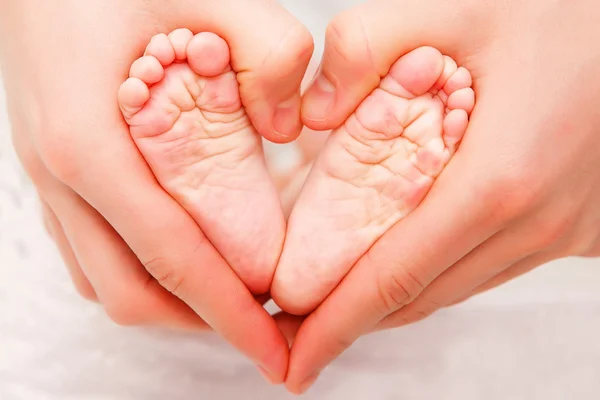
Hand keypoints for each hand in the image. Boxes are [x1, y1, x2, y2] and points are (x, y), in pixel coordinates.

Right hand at [0, 0, 312, 382]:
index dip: (229, 314)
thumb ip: (268, 54)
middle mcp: (60, 177)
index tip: (277, 353)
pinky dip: (143, 272)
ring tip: (234, 297)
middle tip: (269, 326)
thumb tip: (292, 129)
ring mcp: (47, 180)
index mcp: (90, 144)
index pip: (172, 259)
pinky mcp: (52, 171)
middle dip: (205, 323)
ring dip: (174, 302)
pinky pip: (90, 251)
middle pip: (134, 292)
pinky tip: (183, 256)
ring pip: (108, 281)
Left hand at [283, 0, 599, 391]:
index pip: (394, 278)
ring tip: (339, 307)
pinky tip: (407, 264)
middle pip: (422, 296)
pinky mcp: (575, 228)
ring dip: (394, 302)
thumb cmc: (562, 11)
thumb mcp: (459, 7)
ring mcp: (561, 233)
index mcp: (498, 181)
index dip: (335, 324)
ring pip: (456, 287)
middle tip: (297, 338)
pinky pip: (490, 268)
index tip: (295, 361)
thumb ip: (368, 46)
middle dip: (352, 324)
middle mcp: (534, 224)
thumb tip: (312, 112)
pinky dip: (437, 275)